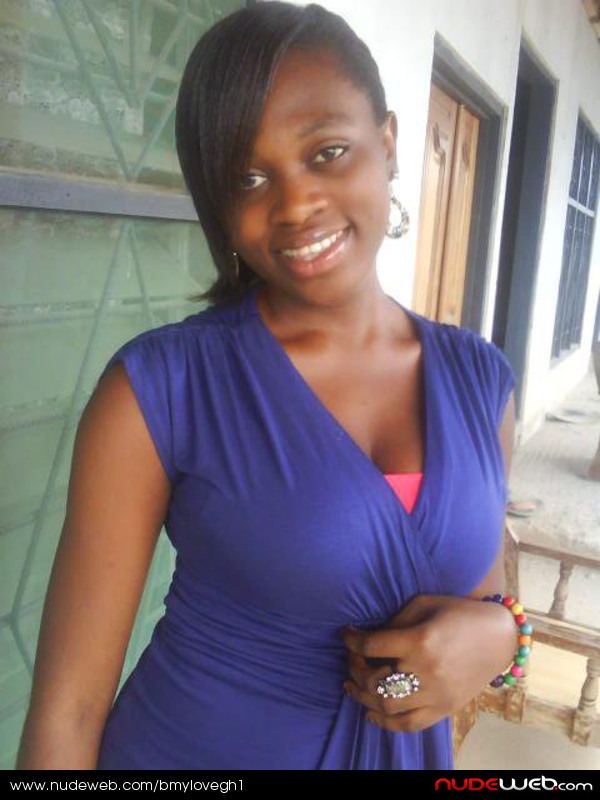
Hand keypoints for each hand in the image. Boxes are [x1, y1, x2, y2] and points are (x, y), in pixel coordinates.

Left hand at [341, 594, 515, 732]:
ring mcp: (437, 695)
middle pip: (375, 680)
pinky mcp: (445, 709)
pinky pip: (409, 725)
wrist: (499, 636)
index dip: (352, 640)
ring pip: (386, 706)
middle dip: (355, 669)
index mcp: (421, 640)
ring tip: (352, 685)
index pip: (371, 645)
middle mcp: (427, 671)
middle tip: (352, 660)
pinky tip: (370, 713)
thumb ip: (395, 622)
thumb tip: (367, 638)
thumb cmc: (458, 613)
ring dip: (363, 697)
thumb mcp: (424, 604)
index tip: (346, 635)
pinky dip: (385, 723)